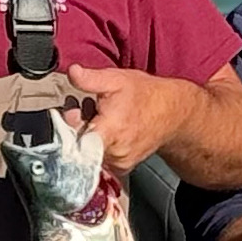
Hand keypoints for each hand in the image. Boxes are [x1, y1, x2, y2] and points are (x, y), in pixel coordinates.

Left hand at [68, 64, 192, 174]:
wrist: (172, 113)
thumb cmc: (145, 95)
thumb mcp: (116, 79)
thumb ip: (91, 79)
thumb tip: (72, 72)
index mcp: (110, 132)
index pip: (74, 142)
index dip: (69, 126)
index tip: (73, 110)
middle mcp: (114, 153)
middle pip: (79, 146)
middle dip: (77, 126)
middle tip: (85, 107)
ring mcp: (119, 163)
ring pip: (88, 153)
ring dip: (88, 135)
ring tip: (99, 115)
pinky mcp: (122, 167)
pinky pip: (100, 158)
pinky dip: (99, 144)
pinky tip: (107, 128)